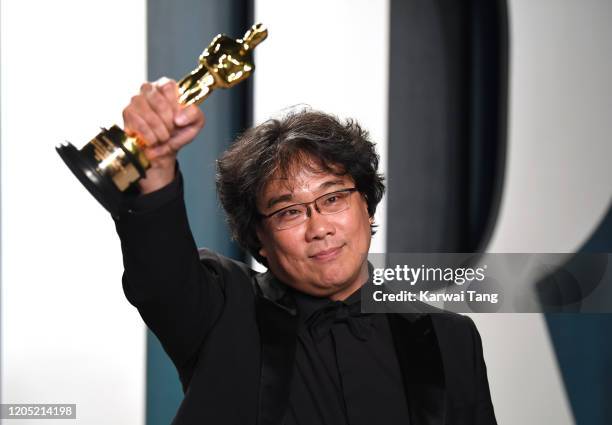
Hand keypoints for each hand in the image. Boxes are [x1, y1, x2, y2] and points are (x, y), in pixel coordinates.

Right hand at [122, 78, 204, 193]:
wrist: (164, 148)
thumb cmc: (179, 130)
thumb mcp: (195, 122)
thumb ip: (193, 115)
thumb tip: (178, 119)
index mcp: (167, 86)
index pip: (168, 86)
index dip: (174, 105)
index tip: (178, 119)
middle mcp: (149, 89)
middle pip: (158, 101)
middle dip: (167, 122)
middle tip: (171, 131)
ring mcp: (136, 100)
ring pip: (147, 113)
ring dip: (158, 131)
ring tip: (163, 138)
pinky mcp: (127, 113)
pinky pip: (138, 125)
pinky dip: (149, 136)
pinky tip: (153, 141)